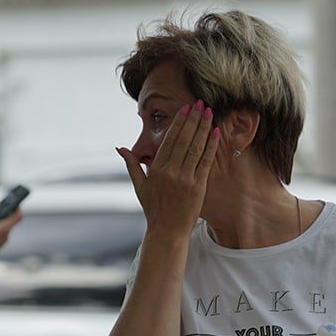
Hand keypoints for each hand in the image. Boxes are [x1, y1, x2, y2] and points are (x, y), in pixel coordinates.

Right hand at [116, 100, 220, 234]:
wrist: (167, 232)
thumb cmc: (153, 209)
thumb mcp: (139, 187)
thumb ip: (131, 165)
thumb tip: (119, 148)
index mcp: (156, 169)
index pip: (169, 140)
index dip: (179, 122)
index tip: (186, 108)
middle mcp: (170, 171)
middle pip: (184, 139)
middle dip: (193, 119)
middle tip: (200, 103)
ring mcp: (185, 179)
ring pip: (196, 148)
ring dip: (204, 128)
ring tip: (209, 112)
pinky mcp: (198, 187)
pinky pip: (206, 162)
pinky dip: (211, 147)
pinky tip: (216, 133)